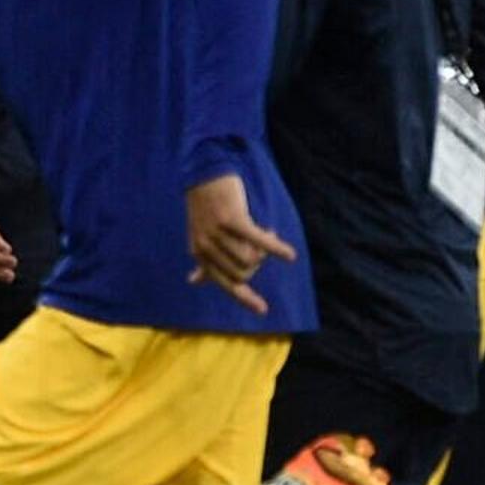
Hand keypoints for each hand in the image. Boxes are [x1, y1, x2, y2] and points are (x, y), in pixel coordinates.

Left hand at [185, 173, 296, 315]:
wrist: (205, 174)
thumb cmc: (207, 208)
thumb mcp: (201, 237)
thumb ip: (202, 260)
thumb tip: (194, 282)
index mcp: (199, 254)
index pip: (225, 284)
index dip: (245, 297)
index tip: (263, 310)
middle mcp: (205, 247)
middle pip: (244, 273)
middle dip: (259, 263)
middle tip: (262, 244)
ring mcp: (217, 233)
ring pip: (251, 259)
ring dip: (264, 250)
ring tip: (265, 232)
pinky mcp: (232, 220)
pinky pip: (259, 241)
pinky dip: (276, 248)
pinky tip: (291, 256)